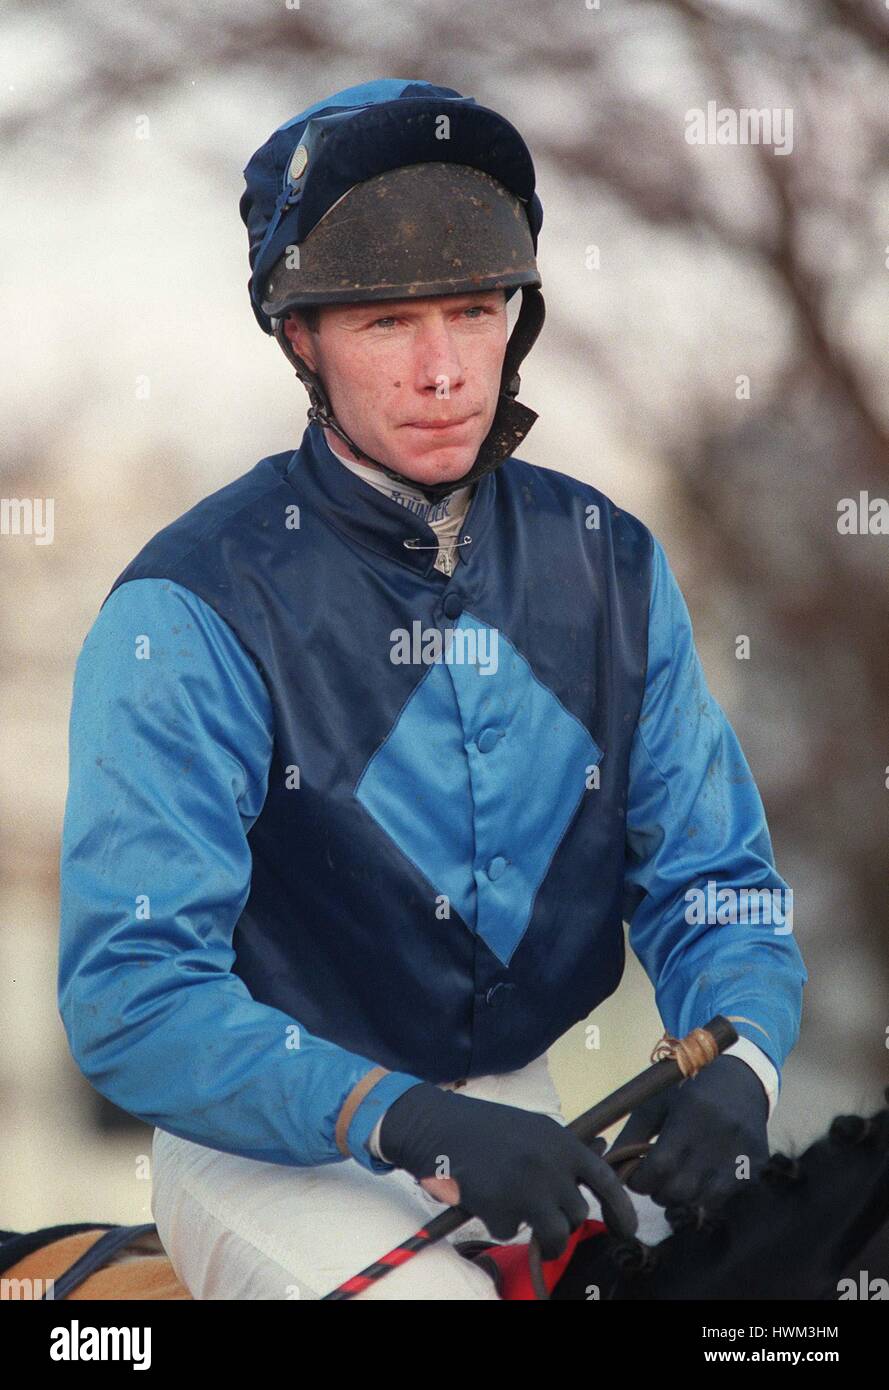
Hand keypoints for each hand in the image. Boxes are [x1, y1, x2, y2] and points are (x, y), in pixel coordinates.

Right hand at [379, 1083, 637, 1260]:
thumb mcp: (532, 1128)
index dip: (621, 1210)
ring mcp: (526, 1188)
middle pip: (577, 1213)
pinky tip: (487, 1201)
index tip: (625, 1230)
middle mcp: (549, 1164)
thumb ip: (563, 1151)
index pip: (606, 1180)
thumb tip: (601, 1162)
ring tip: (529, 1228)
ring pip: (556, 1234)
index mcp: (561, 1141)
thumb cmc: (485, 1126)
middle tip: (546, 1218)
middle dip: (565, 1221)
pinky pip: (512, 1232)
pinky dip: (500, 1224)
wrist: (436, 1125)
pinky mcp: (500, 1208)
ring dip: (546, 1239)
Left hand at [611, 1054, 768, 1217]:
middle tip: (655, 1180)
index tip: (635, 1177)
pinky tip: (701, 1178)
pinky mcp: (756, 1166)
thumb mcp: (656, 1102)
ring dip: (682, 1198)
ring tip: (677, 1179)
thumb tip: (610, 1168)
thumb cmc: (689, 1091)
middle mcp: (721, 1135)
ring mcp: (742, 1153)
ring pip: (701, 1201)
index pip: (660, 1166)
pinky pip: (724, 1199)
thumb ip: (632, 1133)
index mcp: (692, 1113)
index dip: (640, 1180)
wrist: (741, 1080)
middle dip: (659, 1191)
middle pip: (680, 1190)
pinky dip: (705, 1196)